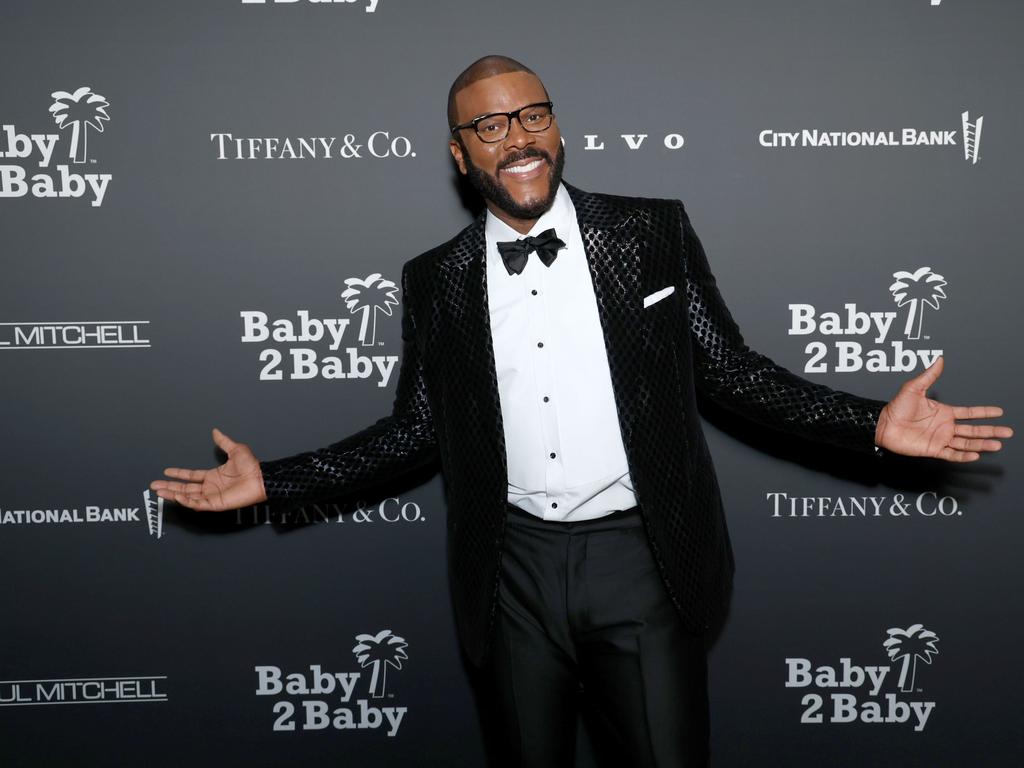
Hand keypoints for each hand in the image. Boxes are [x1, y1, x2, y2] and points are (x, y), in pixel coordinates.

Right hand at [149, 428, 266, 510]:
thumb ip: (223, 441)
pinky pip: (198, 504)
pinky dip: (187, 501)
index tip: (166, 472)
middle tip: (154, 486)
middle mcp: (211, 487)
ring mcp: (212, 496)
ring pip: (188, 497)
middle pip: (185, 488)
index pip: (191, 476)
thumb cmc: (252, 466)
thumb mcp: (235, 449)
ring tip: (160, 492)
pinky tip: (177, 496)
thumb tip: (216, 431)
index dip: (178, 474)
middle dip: (169, 487)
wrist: (261, 477)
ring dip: (173, 494)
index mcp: (213, 476)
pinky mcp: (216, 504)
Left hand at [875, 356, 1012, 461]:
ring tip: (997, 445)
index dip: (984, 412)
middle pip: (973, 430)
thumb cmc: (896, 407)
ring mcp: (940, 438)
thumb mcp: (913, 388)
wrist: (883, 424)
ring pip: (966, 443)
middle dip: (991, 431)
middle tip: (1008, 432)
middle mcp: (945, 426)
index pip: (969, 413)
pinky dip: (964, 456)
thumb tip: (939, 360)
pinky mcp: (933, 449)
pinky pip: (952, 454)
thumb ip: (929, 376)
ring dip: (982, 444)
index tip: (999, 412)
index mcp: (944, 412)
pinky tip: (976, 454)